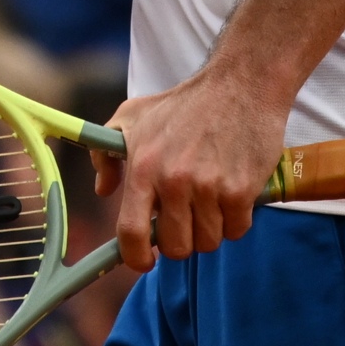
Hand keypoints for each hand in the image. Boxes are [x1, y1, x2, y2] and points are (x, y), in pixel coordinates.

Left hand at [98, 65, 282, 269]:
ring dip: (210, 229)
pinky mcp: (241, 190)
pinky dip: (235, 220)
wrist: (240, 84)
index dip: (136, 257)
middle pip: (176, 247)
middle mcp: (174, 181)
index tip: (145, 261)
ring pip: (208, 242)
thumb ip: (107, 153)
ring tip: (210, 201)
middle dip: (181, 241)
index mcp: (143, 166)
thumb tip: (103, 190)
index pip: (131, 232)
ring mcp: (209, 187)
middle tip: (186, 219)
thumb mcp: (133, 116)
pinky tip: (232, 194)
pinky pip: (236, 230)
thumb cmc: (185, 103)